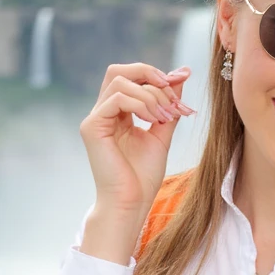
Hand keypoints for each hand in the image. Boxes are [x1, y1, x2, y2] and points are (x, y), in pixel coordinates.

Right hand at [78, 62, 194, 218]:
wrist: (131, 203)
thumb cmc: (143, 176)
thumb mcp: (162, 134)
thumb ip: (168, 106)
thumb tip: (181, 75)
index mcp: (117, 113)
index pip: (131, 78)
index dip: (157, 75)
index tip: (182, 78)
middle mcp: (103, 113)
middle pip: (119, 71)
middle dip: (149, 74)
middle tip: (171, 91)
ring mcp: (95, 118)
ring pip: (120, 81)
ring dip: (150, 94)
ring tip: (165, 115)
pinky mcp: (92, 127)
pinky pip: (117, 98)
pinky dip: (140, 104)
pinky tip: (153, 120)